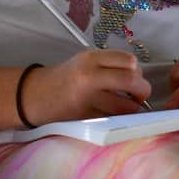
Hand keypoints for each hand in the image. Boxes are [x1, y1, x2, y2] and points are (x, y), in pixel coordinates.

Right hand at [21, 50, 151, 124]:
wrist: (36, 95)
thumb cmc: (66, 77)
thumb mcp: (85, 61)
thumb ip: (110, 65)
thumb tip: (138, 77)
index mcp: (91, 58)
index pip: (129, 60)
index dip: (138, 70)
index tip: (135, 77)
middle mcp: (89, 76)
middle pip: (131, 80)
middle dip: (142, 90)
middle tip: (139, 96)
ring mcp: (87, 99)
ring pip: (125, 106)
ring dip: (132, 109)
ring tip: (126, 107)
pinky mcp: (85, 118)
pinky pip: (112, 120)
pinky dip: (118, 119)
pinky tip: (112, 115)